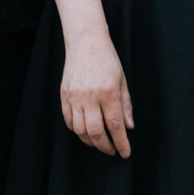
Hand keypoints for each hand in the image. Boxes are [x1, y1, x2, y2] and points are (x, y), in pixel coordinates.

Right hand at [61, 34, 133, 157]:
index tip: (125, 152)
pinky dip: (78, 131)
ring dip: (91, 142)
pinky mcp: (64, 96)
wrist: (86, 42)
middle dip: (106, 146)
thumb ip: (126, 106)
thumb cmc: (107, 60)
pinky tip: (85, 132)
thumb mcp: (122, 80)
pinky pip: (69, 121)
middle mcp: (90, 96)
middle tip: (112, 151)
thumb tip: (129, 127)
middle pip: (96, 132)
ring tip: (100, 143)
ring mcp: (75, 97)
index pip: (115, 125)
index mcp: (108, 92)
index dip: (121, 143)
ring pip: (80, 130)